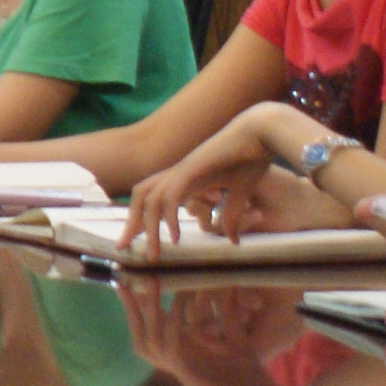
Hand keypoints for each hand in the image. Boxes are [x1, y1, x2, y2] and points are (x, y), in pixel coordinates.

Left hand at [126, 123, 277, 252]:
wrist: (261, 133)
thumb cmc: (252, 159)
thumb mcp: (239, 194)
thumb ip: (230, 214)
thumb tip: (232, 239)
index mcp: (184, 176)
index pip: (152, 196)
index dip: (141, 216)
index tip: (135, 239)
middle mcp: (178, 172)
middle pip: (141, 195)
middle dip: (132, 222)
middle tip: (124, 247)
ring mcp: (183, 169)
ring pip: (151, 199)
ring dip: (148, 227)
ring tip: (153, 253)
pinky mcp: (193, 169)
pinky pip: (171, 196)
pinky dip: (169, 217)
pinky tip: (175, 237)